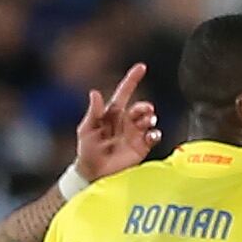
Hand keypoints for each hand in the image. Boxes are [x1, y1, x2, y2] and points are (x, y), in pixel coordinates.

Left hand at [72, 64, 158, 181]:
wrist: (93, 174)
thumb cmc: (87, 150)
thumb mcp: (86, 130)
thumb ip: (93, 112)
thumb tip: (94, 93)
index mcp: (112, 114)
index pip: (124, 93)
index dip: (132, 79)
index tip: (141, 67)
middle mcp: (126, 121)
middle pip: (140, 108)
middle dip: (144, 106)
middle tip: (146, 110)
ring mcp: (135, 134)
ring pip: (148, 120)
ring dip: (150, 118)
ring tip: (148, 121)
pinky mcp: (142, 147)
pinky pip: (153, 137)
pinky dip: (155, 133)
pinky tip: (152, 134)